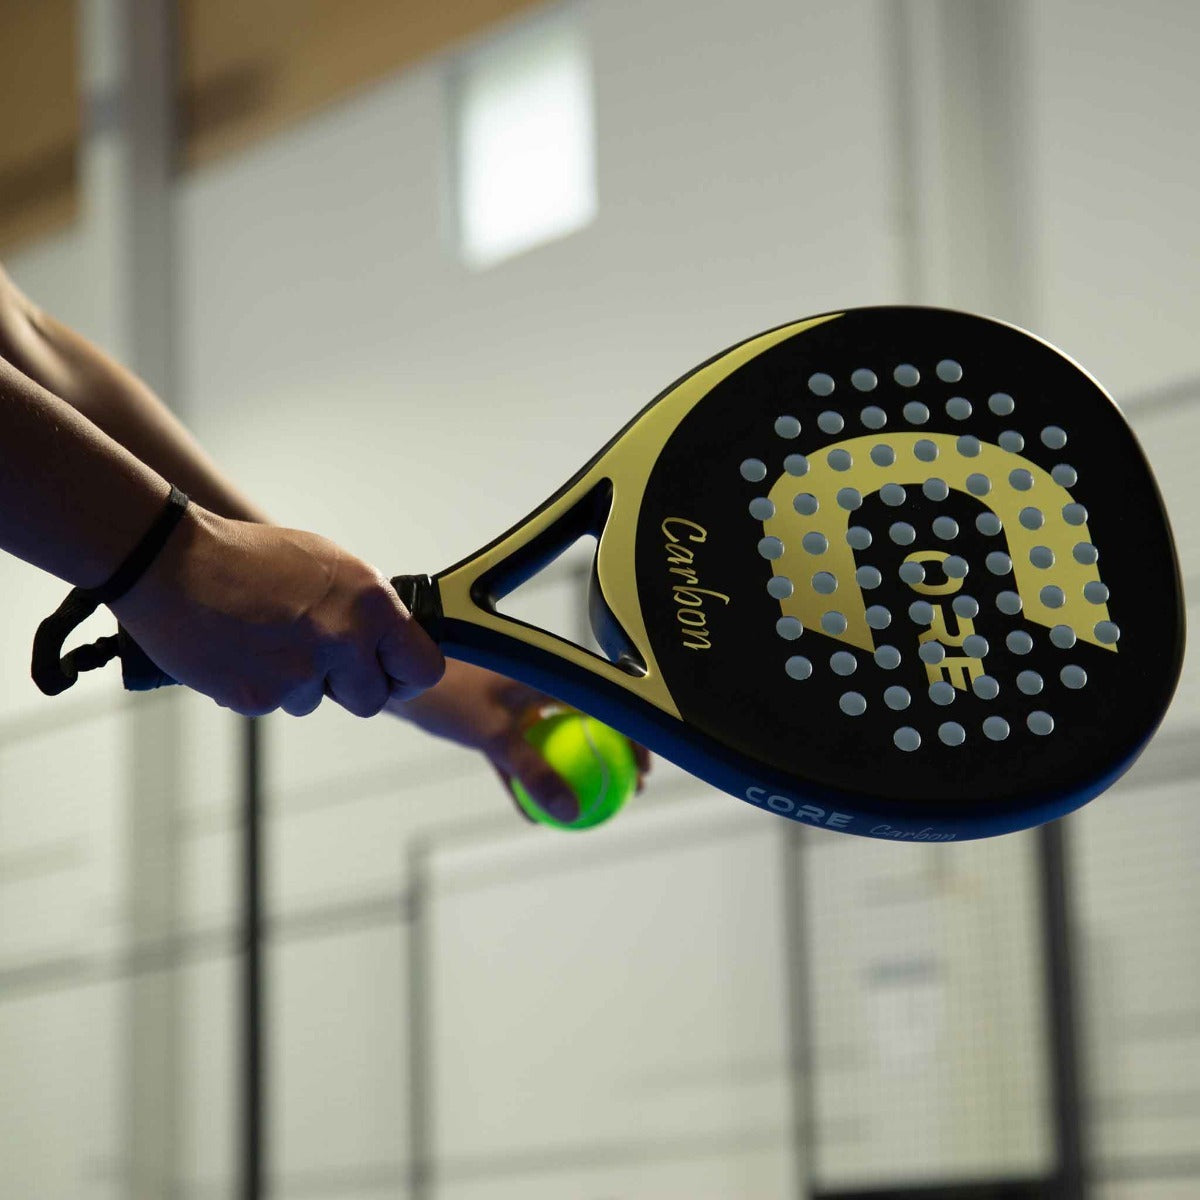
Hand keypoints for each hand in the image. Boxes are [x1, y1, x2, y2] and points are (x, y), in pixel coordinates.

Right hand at [111, 505, 443, 716]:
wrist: (171, 562)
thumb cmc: (248, 557)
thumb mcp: (328, 566)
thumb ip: (363, 608)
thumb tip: (386, 643)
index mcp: (371, 602)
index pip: (423, 667)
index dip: (406, 676)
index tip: (391, 675)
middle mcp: (345, 638)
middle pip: (371, 699)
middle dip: (348, 687)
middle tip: (317, 658)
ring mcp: (302, 672)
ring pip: (316, 702)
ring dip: (297, 682)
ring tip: (265, 638)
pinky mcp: (260, 696)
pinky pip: (274, 703)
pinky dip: (260, 685)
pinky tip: (240, 649)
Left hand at [388, 660, 651, 822]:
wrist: (401, 677)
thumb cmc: (450, 693)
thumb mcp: (496, 735)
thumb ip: (534, 772)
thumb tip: (568, 809)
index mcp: (550, 675)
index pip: (607, 706)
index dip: (634, 737)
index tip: (644, 770)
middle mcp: (541, 685)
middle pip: (590, 724)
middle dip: (612, 757)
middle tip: (627, 792)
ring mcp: (519, 703)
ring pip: (557, 741)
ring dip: (571, 773)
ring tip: (586, 809)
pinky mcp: (496, 720)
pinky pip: (522, 754)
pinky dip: (528, 780)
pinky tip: (534, 816)